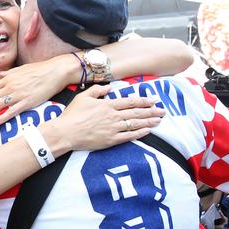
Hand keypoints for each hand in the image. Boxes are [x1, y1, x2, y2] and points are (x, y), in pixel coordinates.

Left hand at [0, 54, 76, 125]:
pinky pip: (11, 112)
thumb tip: (1, 75)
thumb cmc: (40, 70)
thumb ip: (10, 74)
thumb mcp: (22, 69)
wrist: (55, 71)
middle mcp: (10, 87)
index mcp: (9, 79)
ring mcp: (18, 95)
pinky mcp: (27, 102)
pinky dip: (0, 118)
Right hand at [44, 85, 164, 152]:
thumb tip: (109, 88)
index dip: (143, 100)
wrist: (66, 132)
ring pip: (135, 123)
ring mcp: (113, 128)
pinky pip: (129, 136)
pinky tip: (148, 131)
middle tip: (163, 111)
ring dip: (149, 121)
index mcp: (107, 105)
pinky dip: (139, 133)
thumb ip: (97, 91)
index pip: (130, 101)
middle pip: (136, 112)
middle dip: (151, 111)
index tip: (154, 100)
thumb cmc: (72, 115)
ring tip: (159, 120)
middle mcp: (113, 116)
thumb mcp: (82, 97)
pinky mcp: (111, 140)